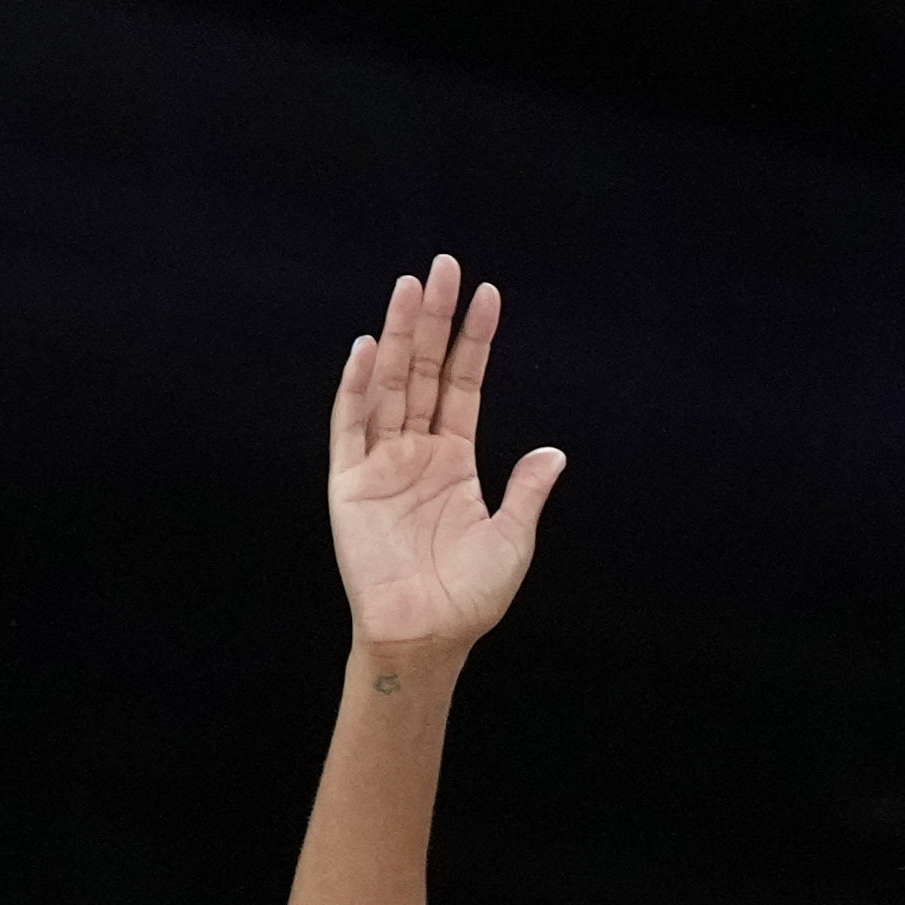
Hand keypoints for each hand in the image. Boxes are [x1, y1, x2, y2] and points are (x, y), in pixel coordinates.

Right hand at [325, 254, 564, 673]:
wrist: (426, 637)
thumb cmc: (469, 598)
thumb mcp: (512, 541)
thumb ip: (526, 491)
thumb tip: (554, 452)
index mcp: (455, 461)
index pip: (464, 385)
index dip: (474, 341)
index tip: (487, 296)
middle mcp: (416, 453)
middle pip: (424, 371)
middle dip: (433, 320)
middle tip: (443, 267)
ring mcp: (381, 464)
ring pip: (389, 385)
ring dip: (398, 337)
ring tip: (408, 288)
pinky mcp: (350, 484)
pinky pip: (350, 426)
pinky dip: (357, 388)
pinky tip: (367, 349)